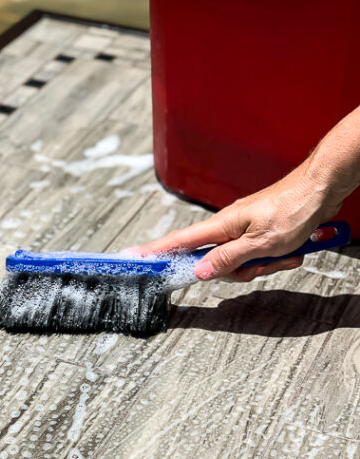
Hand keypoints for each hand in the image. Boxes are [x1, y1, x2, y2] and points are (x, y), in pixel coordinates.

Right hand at [122, 164, 338, 281]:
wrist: (323, 187)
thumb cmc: (294, 208)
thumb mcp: (260, 242)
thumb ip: (227, 259)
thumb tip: (198, 271)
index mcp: (222, 225)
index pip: (180, 241)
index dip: (156, 251)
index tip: (135, 259)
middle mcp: (229, 227)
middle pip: (217, 262)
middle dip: (241, 271)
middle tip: (264, 264)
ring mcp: (244, 230)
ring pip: (241, 262)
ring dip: (265, 265)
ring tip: (287, 253)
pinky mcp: (260, 232)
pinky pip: (258, 256)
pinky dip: (275, 258)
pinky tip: (293, 251)